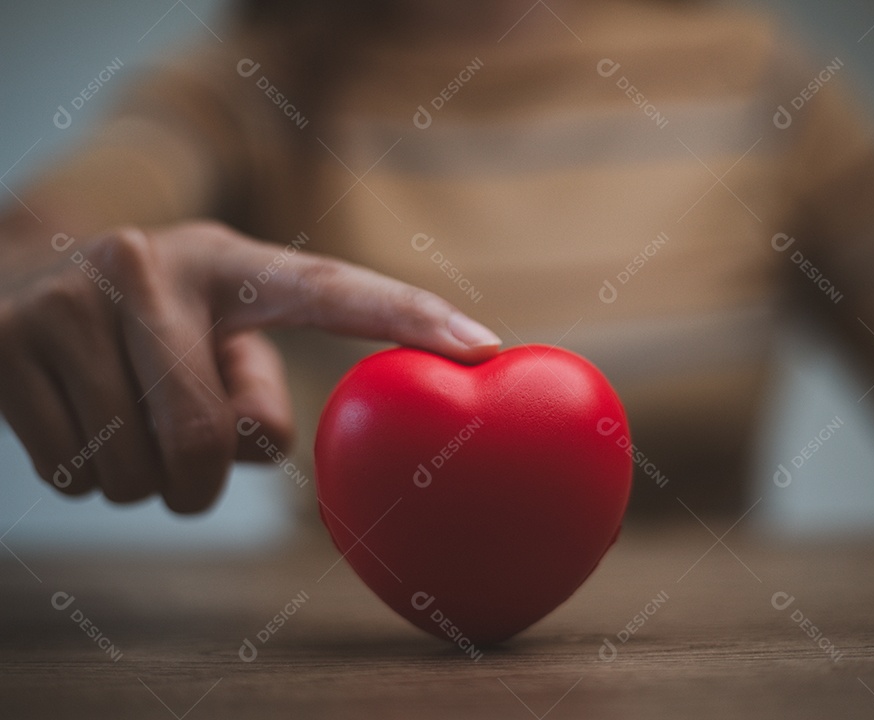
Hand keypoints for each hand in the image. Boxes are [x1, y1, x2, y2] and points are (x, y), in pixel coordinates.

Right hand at [0, 221, 500, 511]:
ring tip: (122, 418)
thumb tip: (263, 442)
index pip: (330, 290)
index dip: (408, 318)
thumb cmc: (145, 327)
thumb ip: (252, 388)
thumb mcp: (210, 334)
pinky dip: (84, 477)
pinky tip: (72, 417)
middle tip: (183, 456)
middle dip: (202, 482)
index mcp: (225, 261)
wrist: (5, 285)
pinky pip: (73, 476)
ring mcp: (67, 302)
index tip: (485, 347)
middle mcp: (148, 264)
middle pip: (209, 443)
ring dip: (142, 481)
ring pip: (138, 474)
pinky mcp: (1, 346)